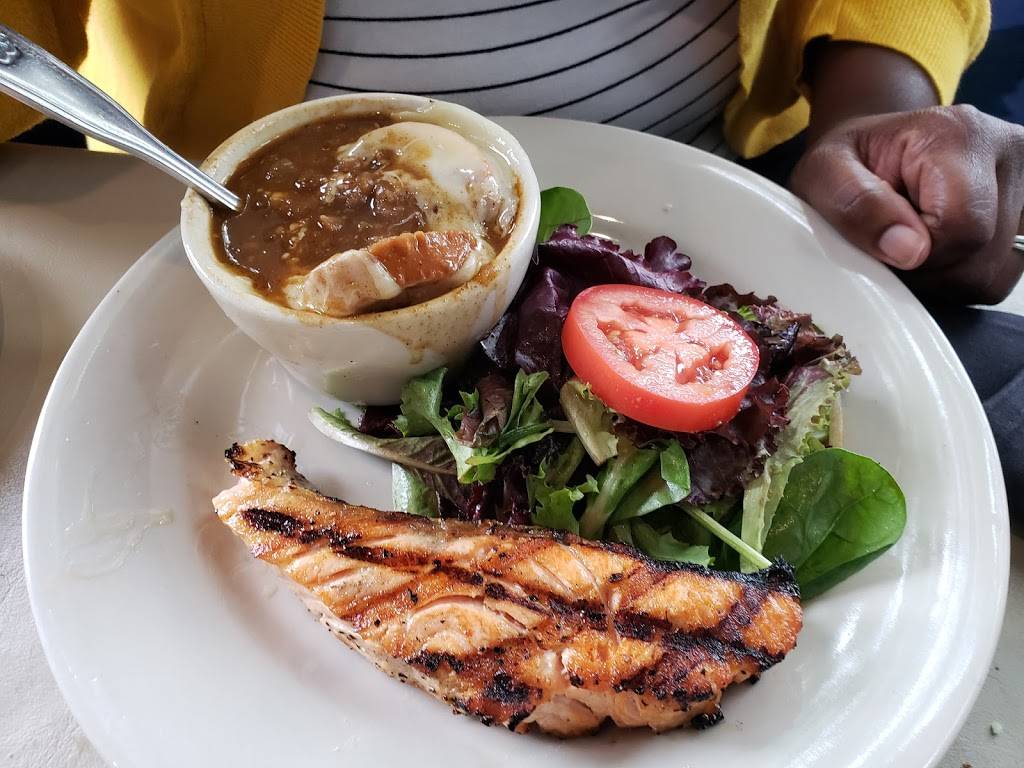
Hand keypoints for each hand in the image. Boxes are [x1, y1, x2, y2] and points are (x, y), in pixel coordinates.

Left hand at [791, 105, 1023, 303]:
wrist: (875, 145)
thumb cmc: (849, 158)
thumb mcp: (823, 172)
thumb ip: (855, 204)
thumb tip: (909, 250)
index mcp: (959, 135)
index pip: (963, 229)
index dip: (918, 256)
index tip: (885, 243)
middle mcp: (1010, 150)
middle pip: (983, 257)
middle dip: (929, 271)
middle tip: (893, 245)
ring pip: (995, 273)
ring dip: (946, 278)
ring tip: (915, 245)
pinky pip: (1002, 273)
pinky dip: (964, 276)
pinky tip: (939, 251)